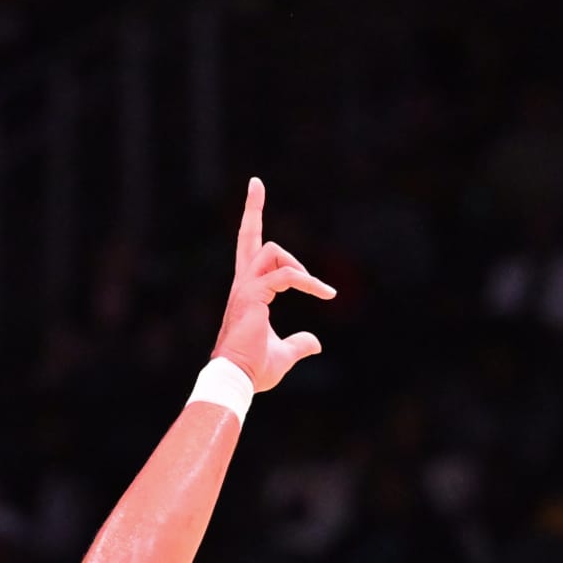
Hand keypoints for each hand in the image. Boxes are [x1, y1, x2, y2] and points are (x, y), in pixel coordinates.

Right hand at [212, 178, 334, 391]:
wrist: (236, 380)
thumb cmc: (253, 370)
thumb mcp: (283, 355)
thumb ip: (299, 344)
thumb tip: (316, 343)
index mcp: (247, 292)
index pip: (250, 255)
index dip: (257, 230)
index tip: (260, 210)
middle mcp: (243, 284)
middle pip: (247, 237)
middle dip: (252, 208)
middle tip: (255, 182)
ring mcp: (245, 288)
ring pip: (274, 251)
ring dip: (299, 266)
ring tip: (316, 287)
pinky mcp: (253, 295)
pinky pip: (287, 275)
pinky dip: (308, 281)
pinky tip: (325, 293)